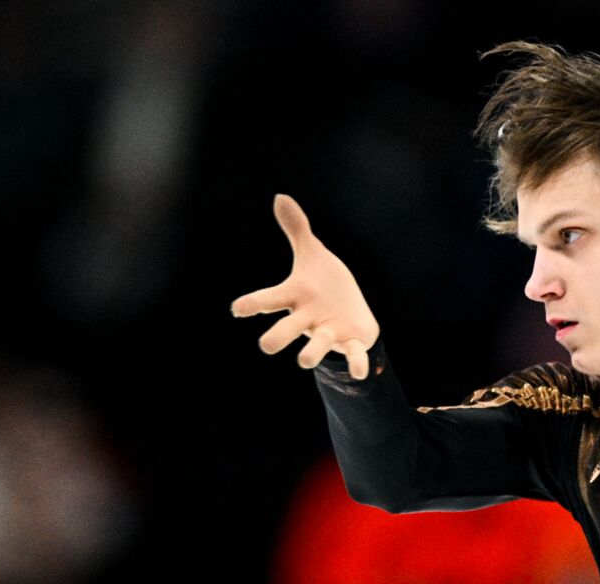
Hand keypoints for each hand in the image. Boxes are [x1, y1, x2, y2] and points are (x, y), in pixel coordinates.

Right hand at [231, 194, 381, 378]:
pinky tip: (361, 371)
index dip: (252, 304)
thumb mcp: (312, 253)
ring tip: (304, 359)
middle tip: (266, 345)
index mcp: (295, 297)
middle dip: (276, 337)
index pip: (268, 299)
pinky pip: (354, 356)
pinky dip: (357, 363)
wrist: (353, 311)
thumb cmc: (325, 284)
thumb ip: (296, 228)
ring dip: (311, 352)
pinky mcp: (351, 342)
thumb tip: (280, 196)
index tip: (238, 309)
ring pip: (316, 347)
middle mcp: (307, 318)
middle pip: (285, 330)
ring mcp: (328, 332)